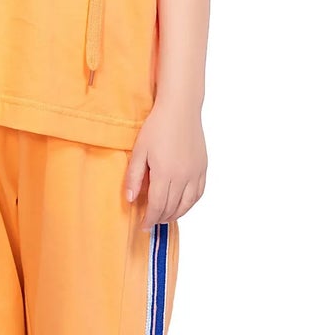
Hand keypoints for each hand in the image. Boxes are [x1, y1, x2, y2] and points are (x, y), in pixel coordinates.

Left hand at [123, 101, 207, 229]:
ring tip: (164, 216)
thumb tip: (131, 200)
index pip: (157, 206)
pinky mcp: (203, 167)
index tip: (142, 226)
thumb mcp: (139, 151)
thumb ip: (134, 177)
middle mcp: (183, 177)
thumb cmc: (156, 127)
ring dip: (176, 214)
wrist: (180, 109)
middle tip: (150, 222)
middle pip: (172, 208)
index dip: (149, 219)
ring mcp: (195, 173)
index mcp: (165, 174)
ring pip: (187, 204)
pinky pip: (199, 193)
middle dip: (160, 218)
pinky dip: (190, 204)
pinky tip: (182, 204)